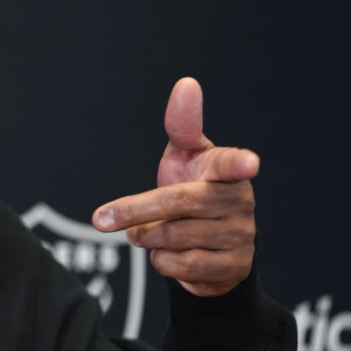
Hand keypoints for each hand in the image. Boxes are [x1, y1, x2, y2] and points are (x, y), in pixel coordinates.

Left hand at [92, 78, 257, 297]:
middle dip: (135, 211)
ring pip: (175, 237)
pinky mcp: (234, 266)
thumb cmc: (192, 186)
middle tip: (101, 219)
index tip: (249, 162)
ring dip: (146, 237)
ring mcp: (240, 235)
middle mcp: (239, 201)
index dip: (238, 162)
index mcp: (226, 170)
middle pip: (179, 203)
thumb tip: (186, 84)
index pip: (230, 164)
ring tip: (145, 232)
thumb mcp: (184, 155)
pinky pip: (182, 265)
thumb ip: (181, 125)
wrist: (208, 246)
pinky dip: (161, 260)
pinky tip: (165, 253)